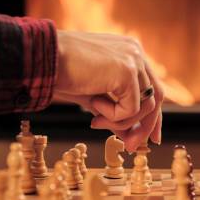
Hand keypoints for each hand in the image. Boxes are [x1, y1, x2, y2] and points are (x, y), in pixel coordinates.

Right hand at [54, 31, 163, 150]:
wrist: (44, 59)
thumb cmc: (63, 75)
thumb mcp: (95, 96)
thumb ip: (115, 111)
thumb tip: (131, 137)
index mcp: (129, 52)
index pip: (152, 86)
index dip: (153, 114)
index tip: (151, 138)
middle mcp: (135, 52)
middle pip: (155, 96)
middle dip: (144, 126)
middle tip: (129, 146)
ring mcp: (133, 59)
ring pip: (145, 106)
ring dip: (120, 122)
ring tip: (96, 120)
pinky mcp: (127, 70)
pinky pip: (131, 108)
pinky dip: (112, 116)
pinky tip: (93, 103)